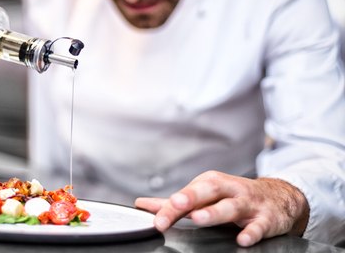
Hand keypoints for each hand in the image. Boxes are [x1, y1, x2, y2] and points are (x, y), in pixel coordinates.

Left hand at [135, 171, 309, 246]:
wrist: (278, 197)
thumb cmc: (233, 196)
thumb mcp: (204, 195)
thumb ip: (174, 202)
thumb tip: (143, 205)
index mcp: (210, 183)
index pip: (187, 194)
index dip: (170, 207)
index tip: (156, 219)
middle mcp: (228, 190)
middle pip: (207, 191)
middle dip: (190, 197)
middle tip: (175, 205)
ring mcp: (247, 203)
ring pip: (230, 206)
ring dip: (215, 212)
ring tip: (199, 218)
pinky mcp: (266, 218)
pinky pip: (259, 225)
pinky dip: (252, 231)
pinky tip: (242, 239)